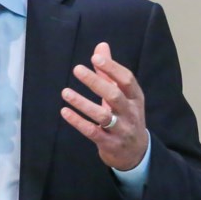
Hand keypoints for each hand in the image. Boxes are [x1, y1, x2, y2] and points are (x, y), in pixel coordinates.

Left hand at [60, 42, 148, 170]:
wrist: (136, 153)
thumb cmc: (126, 116)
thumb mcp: (123, 95)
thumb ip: (110, 72)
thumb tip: (101, 46)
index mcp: (136, 98)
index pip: (127, 80)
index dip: (112, 68)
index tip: (95, 57)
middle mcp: (130, 113)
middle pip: (114, 95)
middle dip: (96, 82)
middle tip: (77, 69)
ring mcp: (121, 130)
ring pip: (102, 115)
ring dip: (82, 103)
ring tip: (65, 92)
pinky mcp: (109, 144)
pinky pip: (92, 131)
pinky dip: (78, 121)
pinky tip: (65, 111)